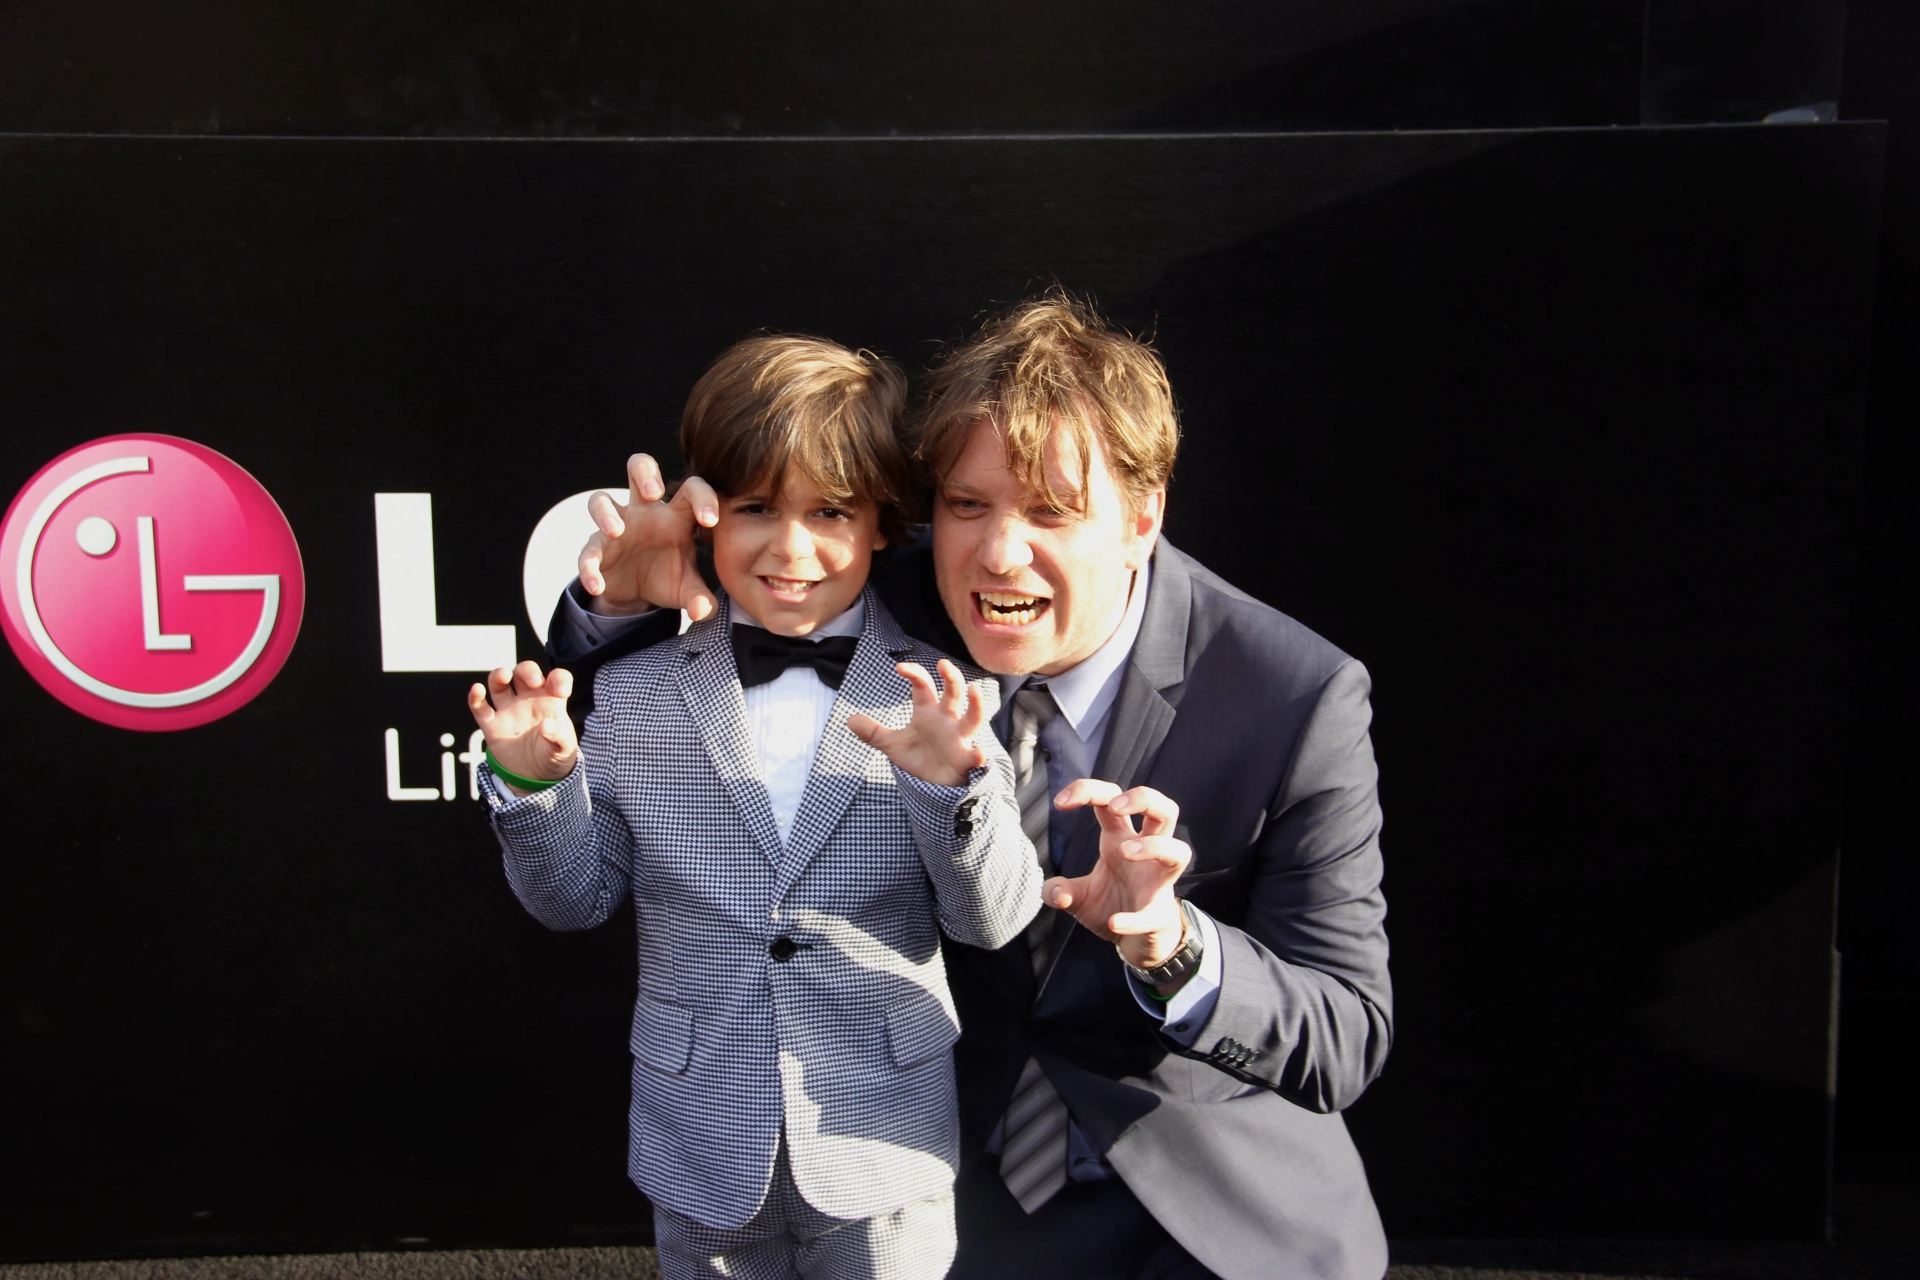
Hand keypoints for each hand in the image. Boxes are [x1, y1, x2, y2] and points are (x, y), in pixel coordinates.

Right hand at [467, 661, 578, 793]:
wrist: (535, 778)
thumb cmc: (554, 757)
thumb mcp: (565, 750)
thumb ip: (561, 737)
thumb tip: (547, 725)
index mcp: (552, 702)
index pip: (556, 679)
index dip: (559, 678)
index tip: (560, 690)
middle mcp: (529, 700)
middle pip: (524, 672)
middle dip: (527, 671)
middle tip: (533, 682)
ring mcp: (509, 710)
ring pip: (500, 682)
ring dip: (500, 674)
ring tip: (504, 676)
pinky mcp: (492, 725)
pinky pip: (480, 707)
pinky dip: (475, 697)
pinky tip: (477, 690)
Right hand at [578, 453, 719, 620]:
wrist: (636, 595)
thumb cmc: (667, 576)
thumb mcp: (687, 589)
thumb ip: (700, 598)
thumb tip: (703, 611)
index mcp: (676, 514)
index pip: (691, 489)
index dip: (702, 497)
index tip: (710, 521)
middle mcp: (645, 512)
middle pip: (639, 468)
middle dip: (645, 473)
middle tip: (654, 492)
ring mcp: (617, 526)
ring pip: (601, 500)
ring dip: (606, 513)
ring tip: (616, 531)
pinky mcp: (596, 549)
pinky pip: (587, 551)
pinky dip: (589, 567)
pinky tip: (597, 585)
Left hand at [848, 659, 989, 787]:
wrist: (933, 785)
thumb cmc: (919, 757)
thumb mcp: (892, 745)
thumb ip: (874, 732)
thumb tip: (850, 720)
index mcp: (928, 712)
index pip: (923, 686)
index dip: (914, 674)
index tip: (900, 668)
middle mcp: (947, 720)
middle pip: (953, 693)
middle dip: (951, 678)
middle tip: (943, 664)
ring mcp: (959, 738)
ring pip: (973, 717)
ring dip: (977, 704)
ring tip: (974, 690)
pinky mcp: (965, 759)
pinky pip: (975, 755)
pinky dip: (978, 755)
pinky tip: (978, 753)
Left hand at [1044, 782, 1191, 972]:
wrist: (1136, 942)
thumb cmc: (1112, 905)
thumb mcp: (1078, 897)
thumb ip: (1059, 891)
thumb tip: (1055, 892)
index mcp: (1120, 839)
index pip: (1113, 800)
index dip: (1089, 791)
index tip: (1060, 802)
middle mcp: (1145, 853)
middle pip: (1163, 809)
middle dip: (1142, 798)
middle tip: (1115, 807)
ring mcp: (1158, 882)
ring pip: (1178, 850)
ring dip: (1153, 846)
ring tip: (1124, 852)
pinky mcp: (1160, 914)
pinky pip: (1154, 913)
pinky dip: (1134, 919)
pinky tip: (1114, 922)